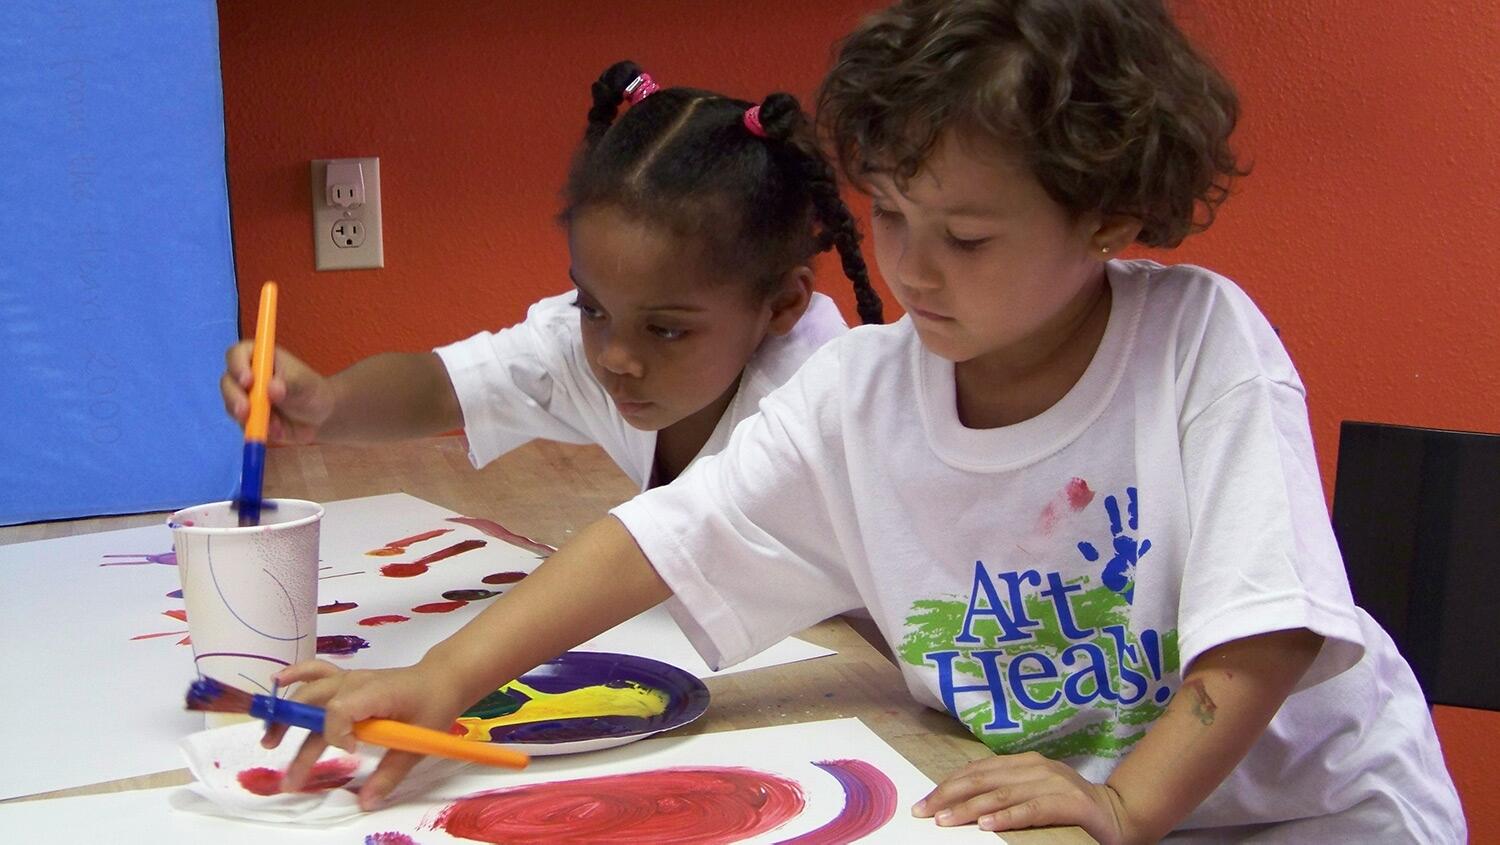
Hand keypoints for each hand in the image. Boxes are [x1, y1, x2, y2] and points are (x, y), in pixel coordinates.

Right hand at [220, 341, 334, 443]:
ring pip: (231, 405)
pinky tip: (278, 430)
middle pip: (227, 381)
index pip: (237, 354)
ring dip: (246, 416)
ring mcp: (245, 397)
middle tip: (246, 410)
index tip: (248, 381)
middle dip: (234, 396)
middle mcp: (247, 375)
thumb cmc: (311, 391)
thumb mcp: (305, 384)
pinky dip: (258, 429)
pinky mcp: (247, 418)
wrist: (319, 418)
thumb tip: (272, 388)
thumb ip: (289, 384)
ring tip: (273, 424)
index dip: (237, 365)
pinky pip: (243, 425)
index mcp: (260, 358)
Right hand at [262, 659, 470, 809]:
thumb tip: (366, 803)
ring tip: (269, 740)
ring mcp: (350, 678)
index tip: (351, 751)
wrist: (442, 678)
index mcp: (374, 694)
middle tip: (288, 775)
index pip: (339, 710)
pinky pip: (318, 672)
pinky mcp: (348, 680)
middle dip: (296, 736)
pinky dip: (298, 674)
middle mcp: (355, 682)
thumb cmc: (433, 705)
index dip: (337, 734)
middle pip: (314, 704)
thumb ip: (389, 773)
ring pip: (310, 692)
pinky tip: (277, 681)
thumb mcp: (417, 742)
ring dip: (287, 714)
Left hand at [914, 752, 1132, 843]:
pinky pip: (1033, 809)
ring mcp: (1055, 782)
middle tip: (925, 811)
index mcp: (1024, 764)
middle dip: (950, 795)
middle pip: (984, 779)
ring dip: (972, 808)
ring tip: (946, 819)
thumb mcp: (1031, 798)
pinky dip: (1009, 816)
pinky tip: (988, 825)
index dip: (948, 785)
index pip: (977, 772)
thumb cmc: (1069, 812)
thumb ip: (1004, 796)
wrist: (1119, 817)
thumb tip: (959, 805)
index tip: (924, 802)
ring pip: (1004, 793)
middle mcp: (1037, 767)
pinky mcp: (1070, 803)